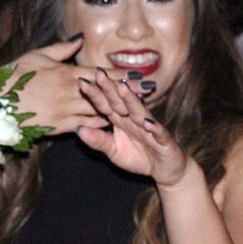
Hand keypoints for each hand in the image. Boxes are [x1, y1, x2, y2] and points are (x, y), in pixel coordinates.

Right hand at [11, 37, 127, 134]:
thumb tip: (80, 38)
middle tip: (147, 94)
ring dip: (117, 111)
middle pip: (104, 94)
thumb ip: (61, 49)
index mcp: (65, 74)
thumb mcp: (36, 56)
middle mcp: (69, 93)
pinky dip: (99, 125)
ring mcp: (64, 112)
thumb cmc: (13, 76)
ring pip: (98, 112)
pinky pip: (84, 127)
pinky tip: (113, 125)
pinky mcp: (58, 128)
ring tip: (136, 111)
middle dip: (126, 94)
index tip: (138, 76)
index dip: (120, 76)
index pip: (99, 74)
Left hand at [76, 67, 187, 185]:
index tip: (82, 82)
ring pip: (139, 111)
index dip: (95, 94)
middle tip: (99, 74)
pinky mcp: (164, 140)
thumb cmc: (138, 157)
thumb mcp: (113, 151)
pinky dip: (154, 127)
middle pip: (120, 102)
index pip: (106, 104)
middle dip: (110, 88)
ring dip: (131, 100)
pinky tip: (148, 123)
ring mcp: (150, 128)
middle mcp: (134, 119)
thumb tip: (78, 129)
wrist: (164, 169)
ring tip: (122, 87)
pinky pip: (158, 132)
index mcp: (120, 120)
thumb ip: (98, 140)